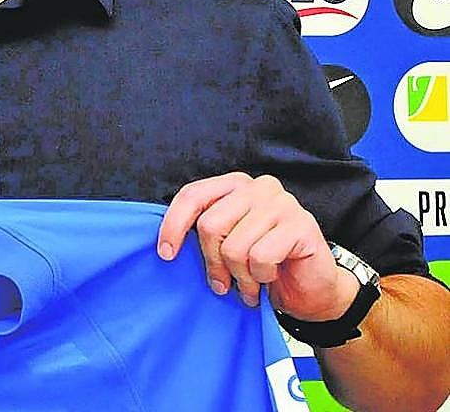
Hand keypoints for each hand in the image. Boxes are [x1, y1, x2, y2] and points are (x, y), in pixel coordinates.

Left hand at [157, 172, 358, 321]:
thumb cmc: (264, 266)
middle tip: (222, 283)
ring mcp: (282, 204)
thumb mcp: (226, 245)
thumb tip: (167, 244)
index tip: (166, 254)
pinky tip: (271, 277)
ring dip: (240, 276)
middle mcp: (258, 187)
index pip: (192, 195)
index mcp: (235, 185)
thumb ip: (204, 234)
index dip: (173, 225)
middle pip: (210, 225)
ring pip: (235, 246)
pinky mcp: (301, 226)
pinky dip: (261, 276)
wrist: (311, 291)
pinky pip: (260, 257)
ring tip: (249, 285)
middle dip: (213, 262)